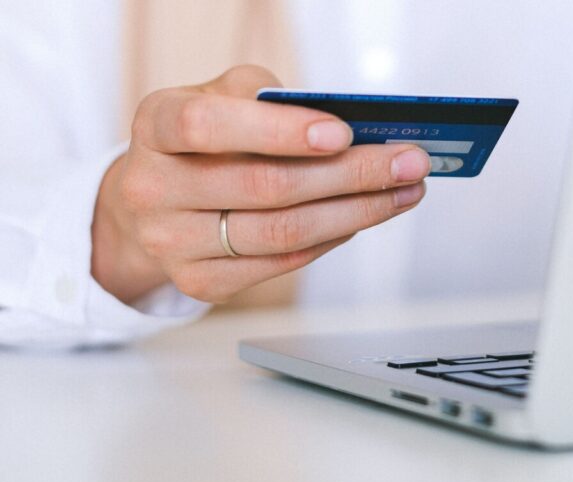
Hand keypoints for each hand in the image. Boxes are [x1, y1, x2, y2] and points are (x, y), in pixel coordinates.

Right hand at [91, 65, 428, 303]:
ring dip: (356, 212)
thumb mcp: (220, 98)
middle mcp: (153, 188)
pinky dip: (332, 239)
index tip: (343, 133)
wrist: (152, 202)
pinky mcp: (200, 281)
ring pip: (281, 233)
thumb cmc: (202, 141)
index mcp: (155, 126)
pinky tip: (362, 218)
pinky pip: (281, 263)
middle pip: (265, 187)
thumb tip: (351, 129)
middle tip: (408, 163)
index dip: (279, 131)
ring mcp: (173, 243)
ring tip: (402, 192)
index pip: (210, 126)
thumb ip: (270, 100)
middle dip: (351, 175)